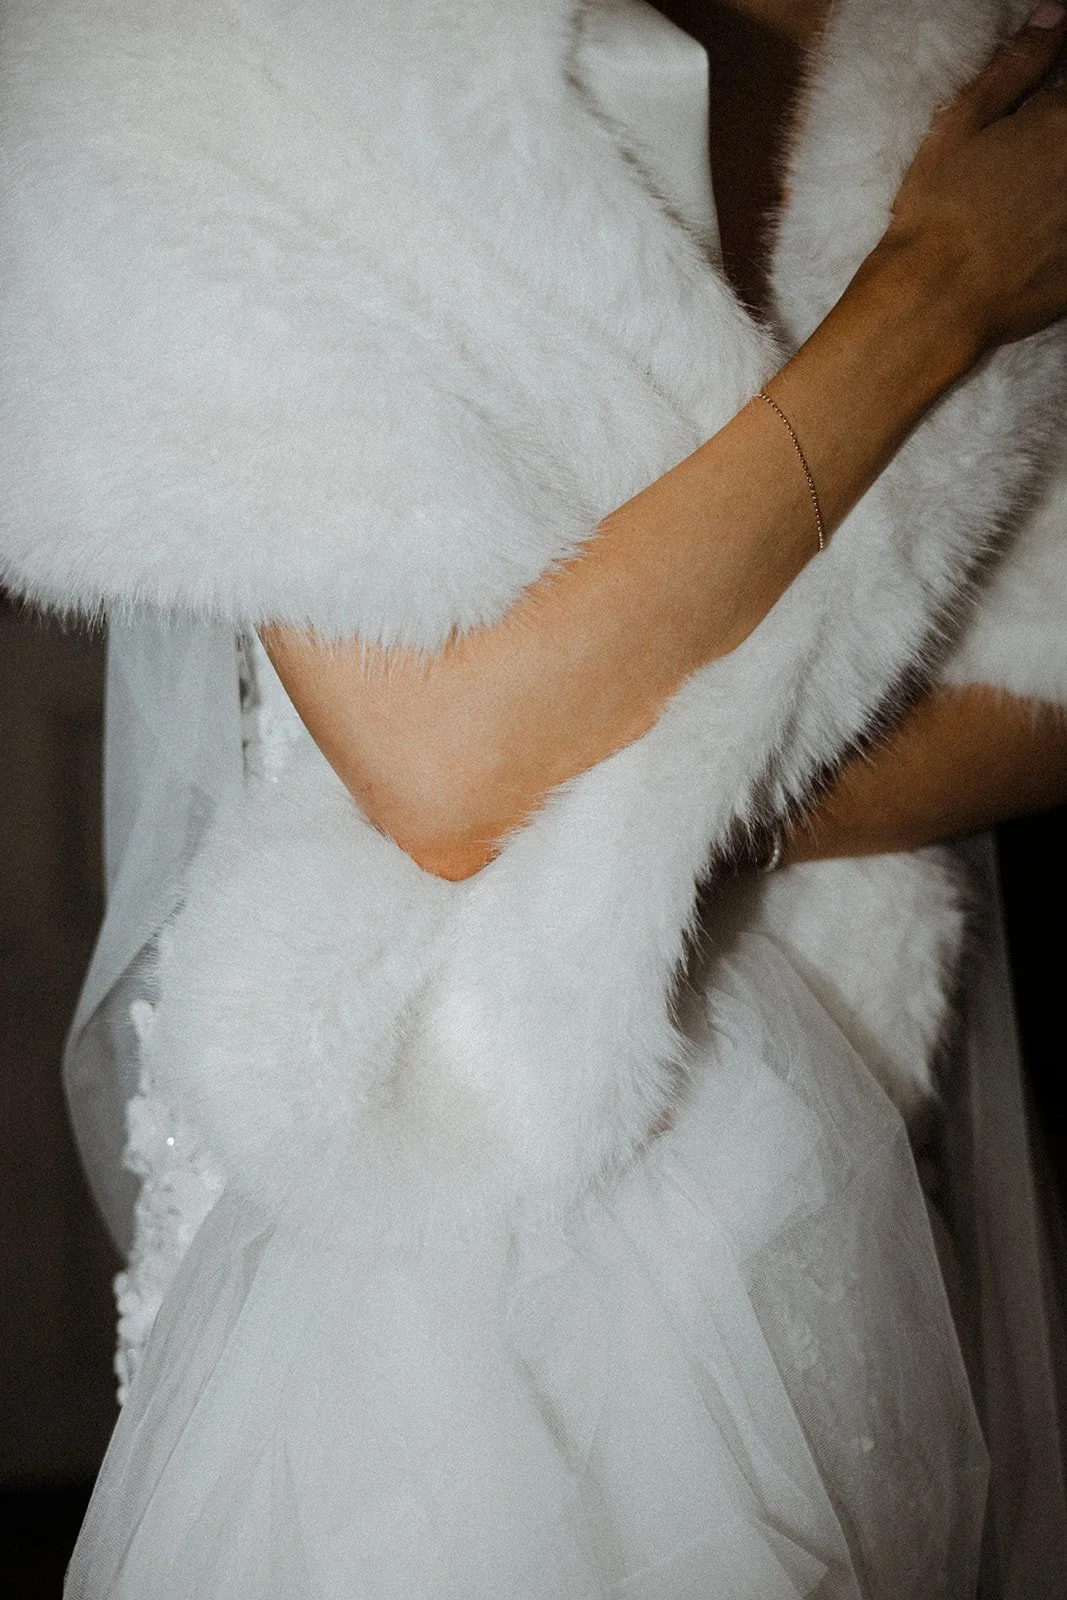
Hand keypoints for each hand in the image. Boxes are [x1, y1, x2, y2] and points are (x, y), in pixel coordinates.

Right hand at [882, 3, 1066, 352]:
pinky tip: (1039, 240)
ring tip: (1028, 209)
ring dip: (1057, 192)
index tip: (1030, 135)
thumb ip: (1019, 63)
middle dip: (1054, 154)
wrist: (935, 300)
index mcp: (1063, 121)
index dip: (1052, 114)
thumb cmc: (939, 210)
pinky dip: (1062, 234)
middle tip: (1019, 183)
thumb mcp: (963, 123)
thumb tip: (1058, 13)